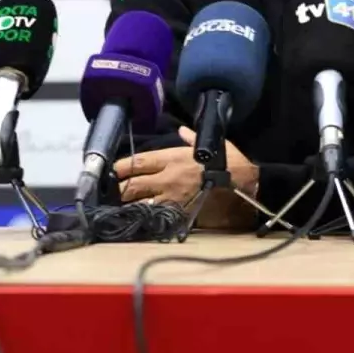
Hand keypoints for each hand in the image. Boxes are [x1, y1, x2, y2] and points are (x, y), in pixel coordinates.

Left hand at [112, 126, 259, 229]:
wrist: (243, 183)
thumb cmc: (227, 161)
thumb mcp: (209, 144)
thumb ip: (190, 138)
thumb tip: (182, 131)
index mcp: (171, 158)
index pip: (139, 162)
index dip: (121, 167)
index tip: (110, 170)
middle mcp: (167, 177)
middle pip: (133, 185)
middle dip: (120, 189)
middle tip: (111, 192)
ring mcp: (172, 197)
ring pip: (140, 203)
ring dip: (129, 205)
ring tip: (119, 207)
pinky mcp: (180, 213)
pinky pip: (157, 217)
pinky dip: (147, 218)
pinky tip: (138, 220)